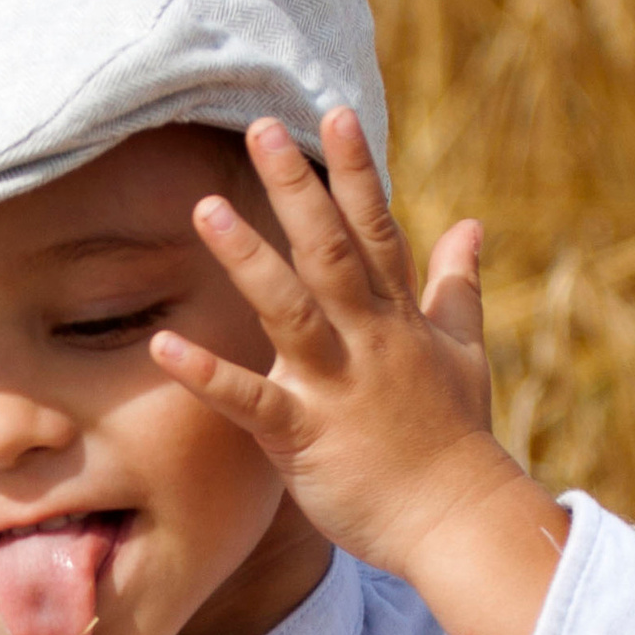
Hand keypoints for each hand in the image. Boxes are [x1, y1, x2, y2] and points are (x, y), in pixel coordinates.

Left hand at [153, 110, 569, 634]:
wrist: (459, 520)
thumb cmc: (457, 439)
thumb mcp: (465, 351)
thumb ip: (458, 285)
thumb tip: (470, 225)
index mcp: (399, 318)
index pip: (378, 229)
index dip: (357, 171)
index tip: (333, 114)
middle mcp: (369, 340)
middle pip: (331, 250)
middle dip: (297, 188)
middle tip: (261, 129)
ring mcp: (337, 386)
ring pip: (290, 310)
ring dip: (247, 259)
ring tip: (204, 209)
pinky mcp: (305, 436)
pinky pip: (249, 401)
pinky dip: (207, 374)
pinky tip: (163, 344)